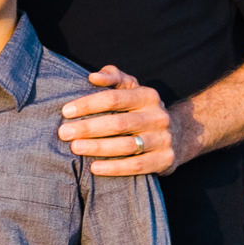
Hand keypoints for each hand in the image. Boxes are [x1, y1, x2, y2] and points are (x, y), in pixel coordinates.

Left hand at [57, 67, 176, 175]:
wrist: (179, 136)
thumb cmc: (142, 110)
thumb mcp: (132, 89)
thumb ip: (114, 78)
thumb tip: (93, 77)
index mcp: (148, 96)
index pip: (114, 98)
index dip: (88, 104)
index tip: (66, 112)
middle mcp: (158, 116)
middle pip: (118, 123)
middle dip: (87, 128)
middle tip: (64, 133)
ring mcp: (163, 139)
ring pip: (126, 145)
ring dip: (97, 148)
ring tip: (75, 148)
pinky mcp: (164, 160)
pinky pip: (136, 166)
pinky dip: (114, 167)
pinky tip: (94, 168)